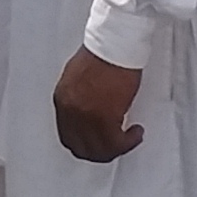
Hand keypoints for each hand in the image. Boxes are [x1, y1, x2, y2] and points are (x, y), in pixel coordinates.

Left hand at [53, 48, 145, 162]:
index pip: (67, 136)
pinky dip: (127, 142)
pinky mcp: (104, 118)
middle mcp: (70, 112)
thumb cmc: (102, 53)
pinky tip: (134, 132)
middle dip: (100, 151)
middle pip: (81, 148)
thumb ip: (79, 98)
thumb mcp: (78, 77)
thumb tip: (89, 114)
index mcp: (62, 100)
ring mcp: (86, 117)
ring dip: (116, 148)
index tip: (98, 141)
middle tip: (115, 146)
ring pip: (100, 149)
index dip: (84, 144)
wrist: (114, 44)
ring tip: (129, 139)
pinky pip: (115, 142)